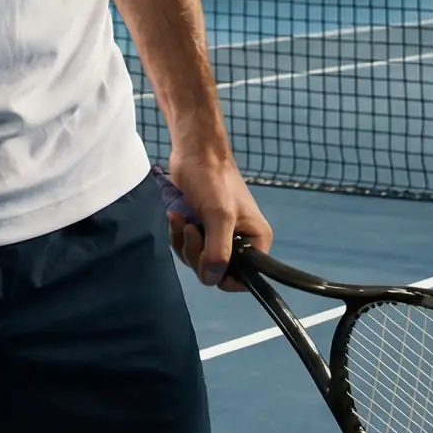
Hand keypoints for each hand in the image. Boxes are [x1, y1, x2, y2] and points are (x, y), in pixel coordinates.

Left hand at [163, 152, 271, 291]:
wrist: (193, 153)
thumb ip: (217, 251)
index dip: (224, 276)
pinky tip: (176, 217)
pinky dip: (178, 236)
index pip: (244, 278)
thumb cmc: (213, 180)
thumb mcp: (219, 216)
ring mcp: (219, 237)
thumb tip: (211, 278)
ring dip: (184, 243)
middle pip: (216, 271)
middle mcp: (241, 243)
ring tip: (182, 219)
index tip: (207, 260)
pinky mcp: (201, 229)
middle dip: (197, 254)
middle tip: (192, 230)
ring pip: (198, 261)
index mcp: (256, 241)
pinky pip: (187, 248)